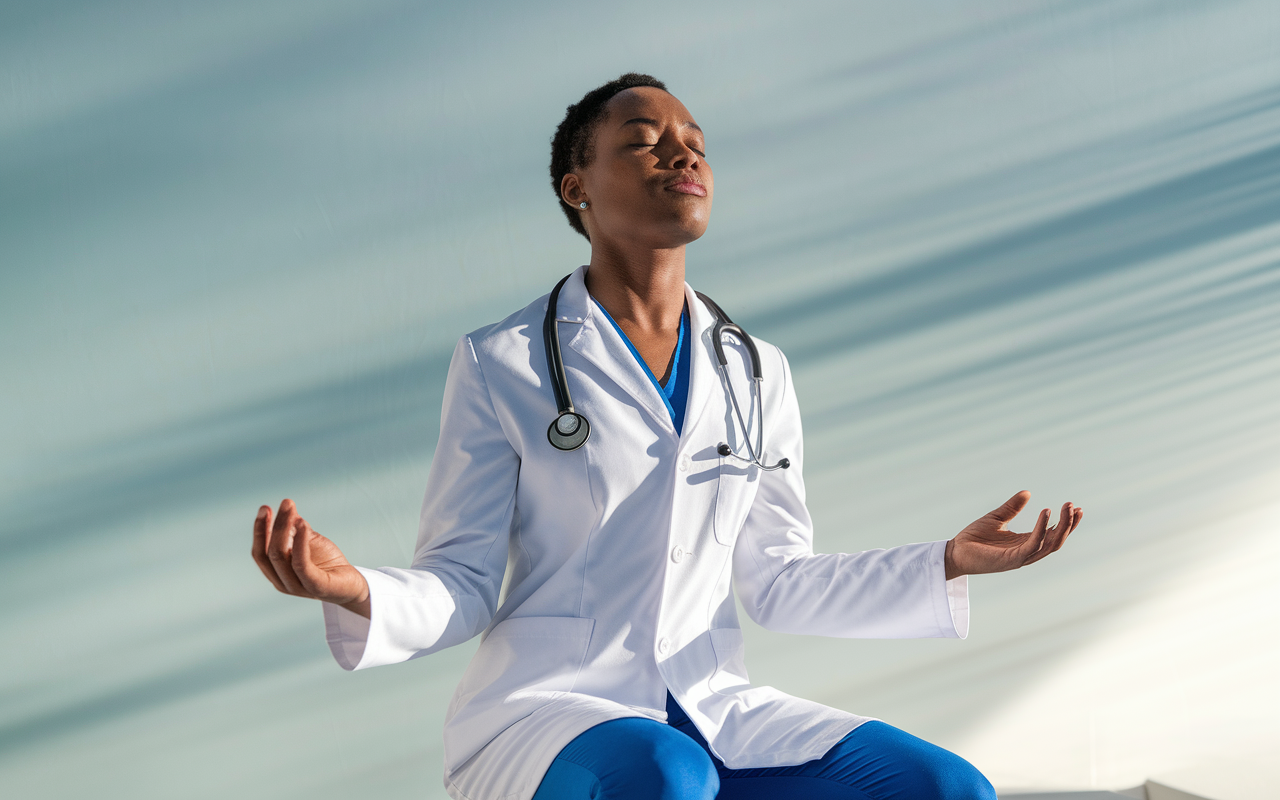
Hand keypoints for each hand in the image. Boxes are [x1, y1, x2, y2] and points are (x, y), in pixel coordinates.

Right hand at [251, 498, 370, 617]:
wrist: (352, 584)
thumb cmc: (328, 562)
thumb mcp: (310, 542)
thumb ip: (297, 529)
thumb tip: (289, 509)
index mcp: (277, 573)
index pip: (260, 552)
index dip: (260, 530)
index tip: (265, 508)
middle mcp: (283, 582)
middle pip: (269, 552)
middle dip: (274, 525)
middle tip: (284, 503)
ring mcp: (298, 587)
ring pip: (281, 557)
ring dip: (283, 528)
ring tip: (291, 508)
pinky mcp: (315, 587)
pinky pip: (302, 564)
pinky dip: (299, 543)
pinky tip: (302, 525)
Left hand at [945, 491, 1081, 579]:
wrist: (955, 552)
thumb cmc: (974, 538)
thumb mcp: (996, 517)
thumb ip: (1012, 507)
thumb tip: (1027, 492)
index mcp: (1025, 542)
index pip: (1053, 534)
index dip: (1066, 523)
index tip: (1075, 507)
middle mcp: (1027, 551)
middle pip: (1057, 540)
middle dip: (1069, 524)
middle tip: (1075, 506)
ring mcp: (1021, 557)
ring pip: (1050, 544)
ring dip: (1062, 526)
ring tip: (1067, 507)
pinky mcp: (1012, 559)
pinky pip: (1033, 544)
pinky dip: (1042, 529)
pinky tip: (1046, 512)